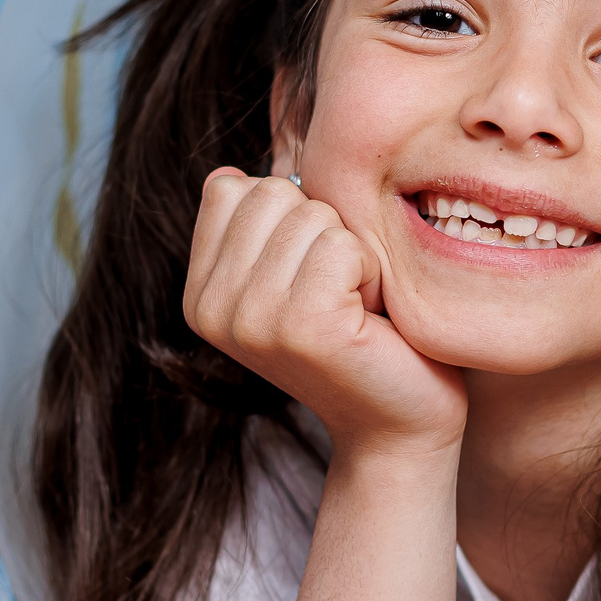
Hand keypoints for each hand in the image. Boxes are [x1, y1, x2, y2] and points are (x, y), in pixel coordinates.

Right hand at [185, 168, 466, 459]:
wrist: (399, 426)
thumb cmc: (362, 338)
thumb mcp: (295, 275)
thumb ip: (261, 227)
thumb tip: (228, 175)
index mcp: (201, 294)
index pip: (234, 190)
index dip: (293, 218)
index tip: (312, 277)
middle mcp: (212, 309)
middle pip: (271, 193)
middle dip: (324, 230)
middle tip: (339, 295)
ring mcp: (251, 319)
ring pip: (311, 214)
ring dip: (352, 254)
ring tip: (354, 310)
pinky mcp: (301, 327)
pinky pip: (342, 245)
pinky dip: (370, 272)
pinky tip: (368, 319)